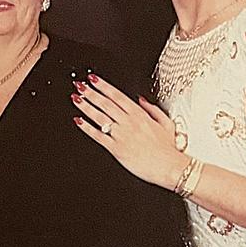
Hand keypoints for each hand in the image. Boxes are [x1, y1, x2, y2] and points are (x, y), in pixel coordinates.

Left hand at [72, 74, 187, 190]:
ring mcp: (121, 135)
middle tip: (80, 85)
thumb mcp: (166, 123)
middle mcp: (129, 122)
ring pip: (99, 117)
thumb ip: (152, 109)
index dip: (103, 86)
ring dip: (86, 106)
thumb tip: (141, 99)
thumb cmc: (168, 149)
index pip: (117, 96)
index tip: (93, 79)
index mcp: (140, 115)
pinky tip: (79, 121)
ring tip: (76, 98)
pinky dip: (87, 128)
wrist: (169, 167)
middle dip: (90, 93)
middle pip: (105, 103)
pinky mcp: (116, 149)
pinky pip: (98, 136)